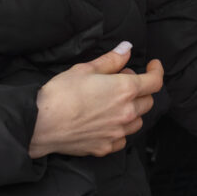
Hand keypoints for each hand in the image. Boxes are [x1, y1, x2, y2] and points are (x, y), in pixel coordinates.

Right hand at [29, 42, 164, 158]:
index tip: (154, 66)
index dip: (157, 71)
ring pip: (138, 121)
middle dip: (140, 90)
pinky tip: (107, 123)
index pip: (154, 81)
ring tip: (114, 104)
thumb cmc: (60, 93)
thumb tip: (127, 48)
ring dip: (133, 111)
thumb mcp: (85, 69)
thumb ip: (111, 60)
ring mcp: (118, 132)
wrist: (40, 124)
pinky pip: (123, 139)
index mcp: (125, 90)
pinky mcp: (106, 147)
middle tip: (121, 83)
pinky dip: (120, 130)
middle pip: (147, 101)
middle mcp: (127, 112)